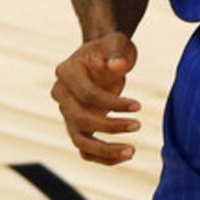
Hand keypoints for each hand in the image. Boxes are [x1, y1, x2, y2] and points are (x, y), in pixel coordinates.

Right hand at [52, 32, 139, 164]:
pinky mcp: (77, 126)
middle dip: (110, 126)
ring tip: (132, 152)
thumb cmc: (111, 47)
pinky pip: (85, 148)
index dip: (112, 103)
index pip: (87, 94)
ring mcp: (67, 113)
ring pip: (80, 141)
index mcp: (66, 72)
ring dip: (104, 150)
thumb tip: (118, 67)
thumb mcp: (117, 43)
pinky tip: (124, 156)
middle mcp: (61, 95)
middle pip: (80, 119)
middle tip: (138, 125)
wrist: (104, 54)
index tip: (138, 106)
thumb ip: (117, 54)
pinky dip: (102, 156)